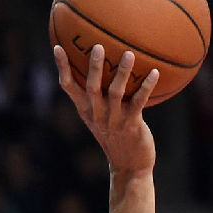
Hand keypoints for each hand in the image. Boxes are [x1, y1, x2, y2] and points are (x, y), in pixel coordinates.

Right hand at [53, 44, 157, 175]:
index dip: (62, 67)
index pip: (68, 87)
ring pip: (115, 92)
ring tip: (129, 54)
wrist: (129, 166)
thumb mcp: (101, 117)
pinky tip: (154, 72)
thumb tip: (105, 68)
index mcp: (86, 109)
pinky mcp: (131, 125)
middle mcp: (97, 114)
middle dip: (93, 67)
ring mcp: (114, 120)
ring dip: (122, 73)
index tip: (58, 46)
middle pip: (91, 87)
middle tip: (97, 46)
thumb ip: (98, 96)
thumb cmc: (116, 136)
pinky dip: (146, 86)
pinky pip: (139, 102)